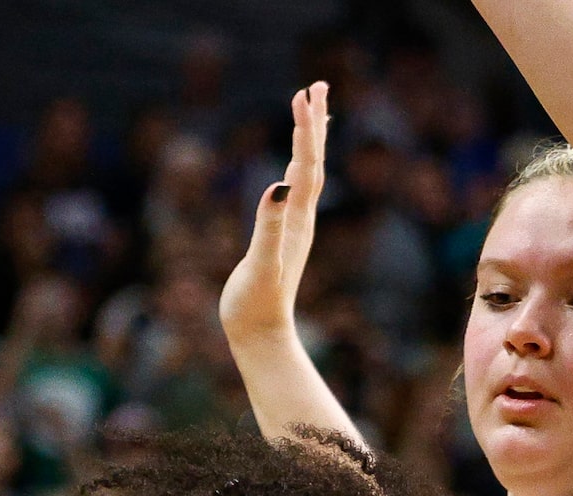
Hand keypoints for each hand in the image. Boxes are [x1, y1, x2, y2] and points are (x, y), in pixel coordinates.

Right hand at [220, 83, 329, 347]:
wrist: (262, 335)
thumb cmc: (255, 306)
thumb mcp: (260, 266)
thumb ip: (267, 227)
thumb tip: (277, 186)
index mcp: (295, 220)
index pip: (304, 165)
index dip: (303, 129)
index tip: (300, 94)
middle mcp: (301, 217)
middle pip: (314, 160)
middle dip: (315, 121)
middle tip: (316, 83)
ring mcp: (294, 225)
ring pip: (309, 171)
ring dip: (310, 138)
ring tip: (311, 105)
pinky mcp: (284, 233)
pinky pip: (297, 188)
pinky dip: (299, 163)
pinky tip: (295, 159)